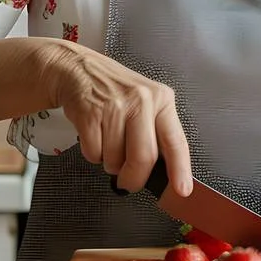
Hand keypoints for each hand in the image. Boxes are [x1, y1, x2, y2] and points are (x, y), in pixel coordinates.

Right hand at [48, 42, 193, 196]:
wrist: (78, 70)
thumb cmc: (115, 92)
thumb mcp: (146, 102)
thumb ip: (157, 132)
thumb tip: (165, 172)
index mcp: (162, 99)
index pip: (176, 141)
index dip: (180, 170)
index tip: (182, 190)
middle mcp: (141, 101)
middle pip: (143, 158)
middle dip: (134, 178)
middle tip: (128, 182)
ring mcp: (115, 107)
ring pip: (115, 160)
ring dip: (110, 162)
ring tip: (108, 140)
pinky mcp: (90, 114)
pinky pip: (94, 154)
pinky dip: (93, 153)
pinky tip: (94, 134)